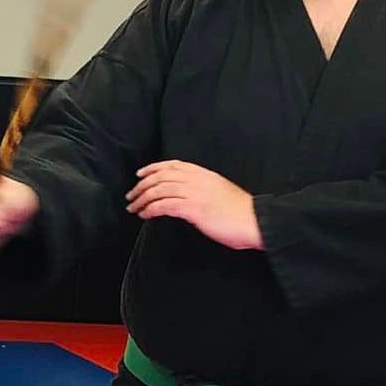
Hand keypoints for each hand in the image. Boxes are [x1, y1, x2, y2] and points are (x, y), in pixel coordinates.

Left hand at [126, 161, 262, 249]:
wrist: (254, 220)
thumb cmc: (239, 211)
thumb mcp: (219, 192)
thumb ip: (202, 189)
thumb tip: (185, 196)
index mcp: (204, 174)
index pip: (173, 165)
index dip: (154, 168)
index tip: (140, 174)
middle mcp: (197, 180)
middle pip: (162, 176)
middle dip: (142, 186)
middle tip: (131, 196)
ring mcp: (195, 193)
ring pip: (160, 190)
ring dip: (142, 199)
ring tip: (133, 208)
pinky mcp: (193, 208)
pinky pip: (164, 205)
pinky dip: (151, 209)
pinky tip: (145, 215)